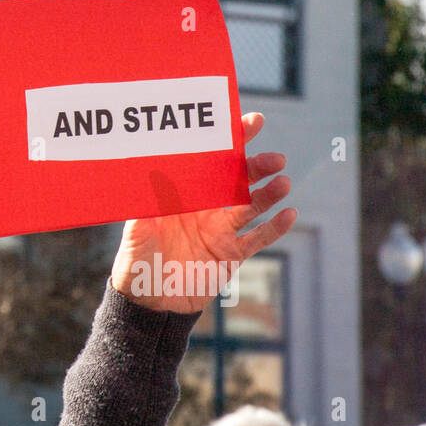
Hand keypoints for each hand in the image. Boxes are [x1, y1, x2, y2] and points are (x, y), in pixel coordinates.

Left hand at [110, 112, 295, 313]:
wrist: (147, 302)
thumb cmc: (136, 261)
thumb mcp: (137, 229)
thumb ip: (147, 205)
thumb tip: (154, 175)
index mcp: (183, 194)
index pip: (209, 161)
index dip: (231, 142)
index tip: (251, 122)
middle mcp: (205, 208)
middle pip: (237, 180)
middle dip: (256, 166)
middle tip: (275, 157)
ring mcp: (220, 231)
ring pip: (251, 206)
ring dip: (268, 194)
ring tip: (283, 183)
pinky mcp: (230, 255)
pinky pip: (257, 239)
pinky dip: (274, 228)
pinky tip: (289, 214)